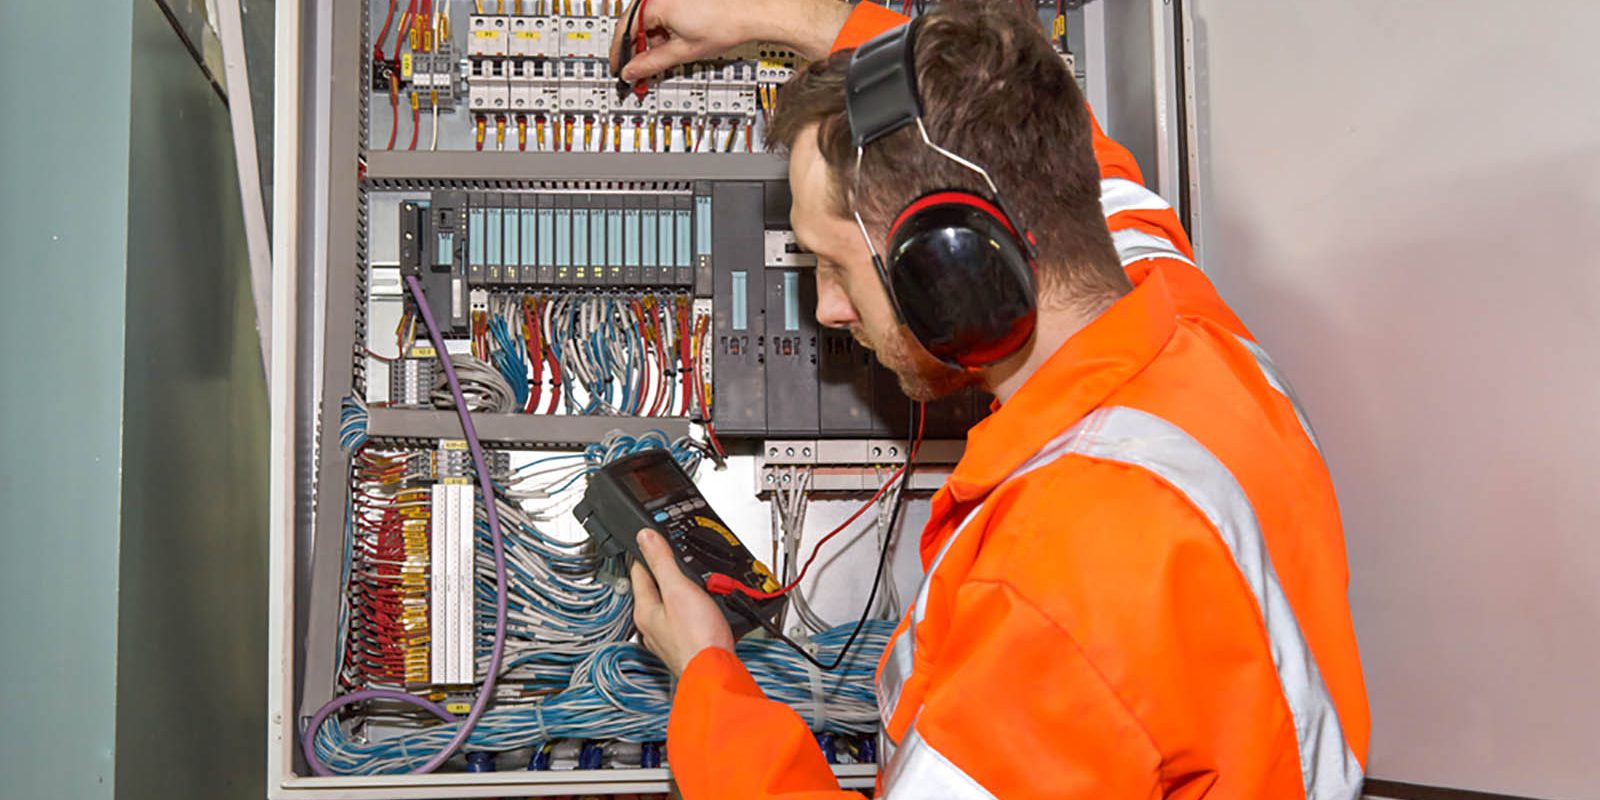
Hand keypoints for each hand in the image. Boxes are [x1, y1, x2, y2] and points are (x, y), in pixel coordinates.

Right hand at [609, 0, 853, 82]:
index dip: (618, 53)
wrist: (750, 13)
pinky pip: (661, 15)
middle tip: (639, 71)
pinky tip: (673, 46)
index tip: (618, 68)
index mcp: (654, 5)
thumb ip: (652, 64)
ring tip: (663, 60)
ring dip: (652, 42)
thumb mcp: (682, 52)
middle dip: (637, 50)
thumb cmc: (724, 24)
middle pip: (634, 25)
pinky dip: (663, 32)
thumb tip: (631, 72)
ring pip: (648, 21)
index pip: (623, 30)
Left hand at [630, 528, 734, 675]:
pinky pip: (686, 618)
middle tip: (674, 555)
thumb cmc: (698, 639)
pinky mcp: (687, 644)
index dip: (645, 552)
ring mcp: (669, 637)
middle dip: (665, 572)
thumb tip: (644, 537)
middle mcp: (653, 626)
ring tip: (691, 579)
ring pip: (671, 604)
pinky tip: (704, 606)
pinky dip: (693, 608)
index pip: (639, 572)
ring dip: (680, 591)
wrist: (717, 673)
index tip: (650, 538)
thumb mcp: (678, 590)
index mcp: (645, 610)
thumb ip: (662, 561)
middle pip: (655, 588)